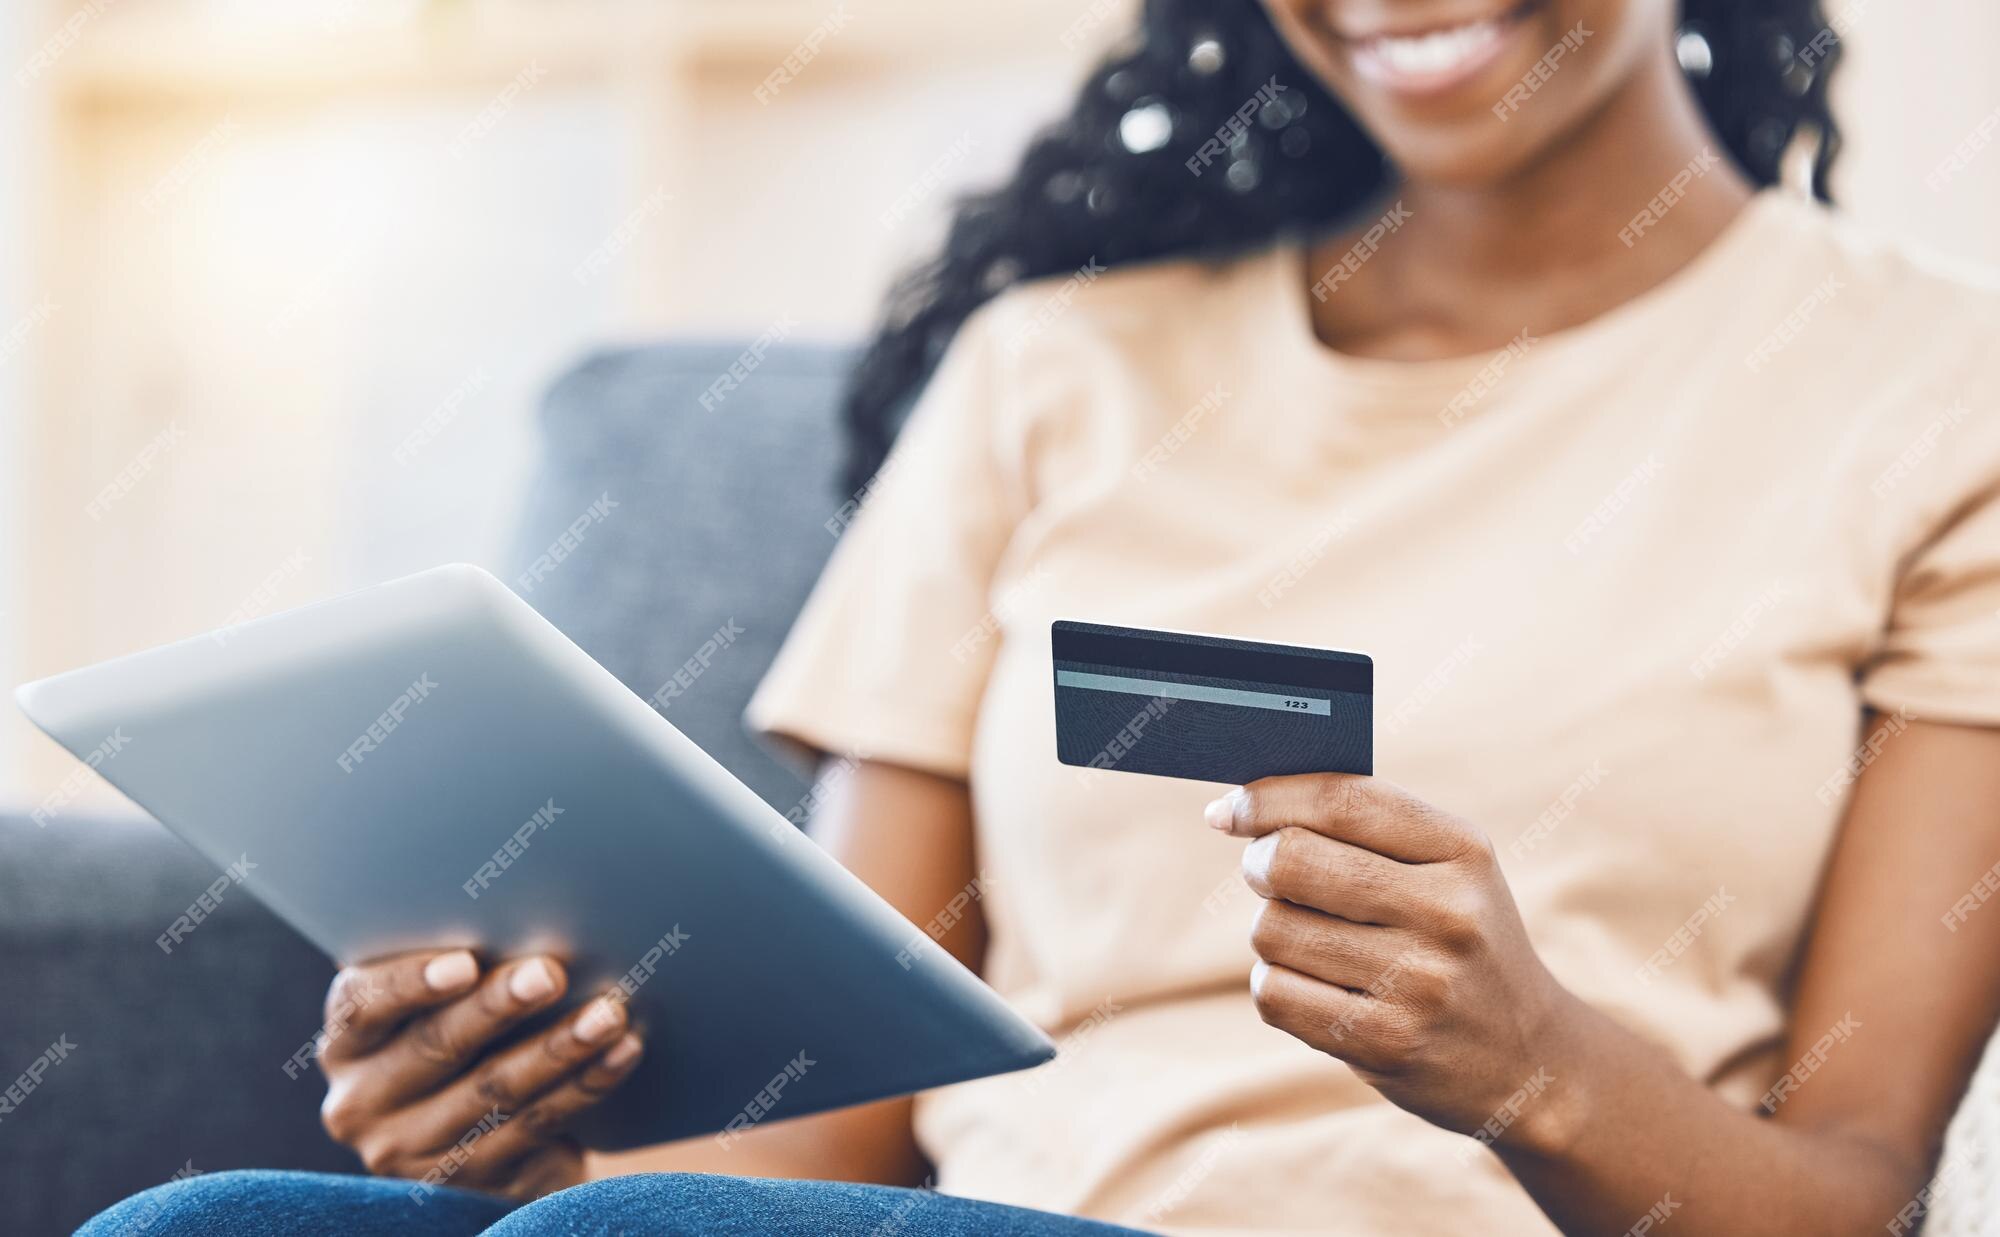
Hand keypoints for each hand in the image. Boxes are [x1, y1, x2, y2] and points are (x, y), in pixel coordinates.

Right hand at [315, 950, 643, 1200]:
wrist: (485, 1132)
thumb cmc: (464, 1030)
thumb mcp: (439, 1003)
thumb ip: (459, 968)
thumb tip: (528, 910)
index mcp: (348, 1041)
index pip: (364, 1005)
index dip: (411, 983)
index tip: (465, 964)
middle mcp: (361, 1102)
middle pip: (436, 1046)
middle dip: (499, 1007)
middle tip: (552, 974)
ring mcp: (409, 1151)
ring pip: (493, 1091)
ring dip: (559, 1049)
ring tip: (609, 1014)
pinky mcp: (466, 1182)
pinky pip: (534, 1126)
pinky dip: (586, 1085)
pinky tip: (623, 1051)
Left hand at [1208, 774, 1579, 1153]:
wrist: (1527, 1057)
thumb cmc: (1460, 941)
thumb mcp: (1448, 869)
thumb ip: (1363, 827)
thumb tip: (1239, 806)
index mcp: (1463, 851)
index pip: (1343, 801)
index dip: (1269, 797)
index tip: (1229, 810)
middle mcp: (1448, 913)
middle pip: (1291, 860)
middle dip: (1260, 864)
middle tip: (1269, 874)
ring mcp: (1419, 983)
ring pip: (1272, 929)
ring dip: (1273, 932)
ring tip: (1313, 942)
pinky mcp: (1386, 1043)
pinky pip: (1274, 993)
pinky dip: (1277, 985)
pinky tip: (1316, 987)